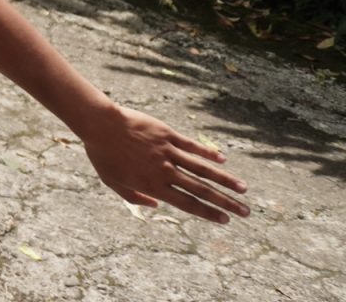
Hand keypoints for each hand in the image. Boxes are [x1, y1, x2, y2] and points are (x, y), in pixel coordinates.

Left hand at [75, 104, 248, 223]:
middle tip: (246, 212)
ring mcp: (168, 152)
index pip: (187, 204)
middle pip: (201, 190)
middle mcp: (164, 171)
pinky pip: (192, 145)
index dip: (208, 213)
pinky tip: (223, 159)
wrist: (99, 125)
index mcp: (152, 185)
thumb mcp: (111, 181)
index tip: (225, 221)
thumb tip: (155, 205)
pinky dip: (208, 152)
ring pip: (203, 168)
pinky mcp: (167, 134)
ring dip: (225, 180)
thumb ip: (133, 197)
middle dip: (225, 203)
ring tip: (243, 189)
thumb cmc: (103, 154)